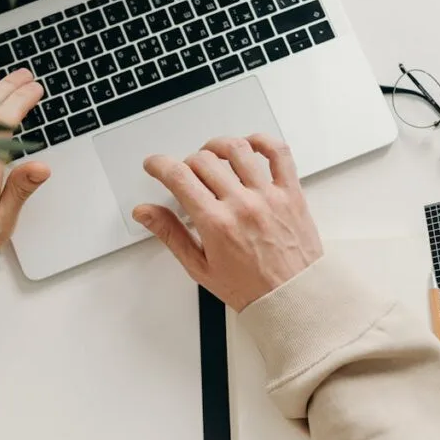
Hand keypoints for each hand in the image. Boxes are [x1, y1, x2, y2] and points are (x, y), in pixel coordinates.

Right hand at [133, 135, 323, 311]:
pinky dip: (263, 141)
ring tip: (212, 156)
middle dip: (186, 163)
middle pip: (203, 160)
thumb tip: (145, 213)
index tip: (155, 165)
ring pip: (237, 149)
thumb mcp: (200, 267)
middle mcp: (242, 205)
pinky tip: (250, 145)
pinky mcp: (291, 193)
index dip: (159, 165)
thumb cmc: (251, 288)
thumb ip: (170, 234)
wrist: (293, 298)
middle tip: (186, 175)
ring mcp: (269, 196)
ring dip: (217, 146)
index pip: (179, 177)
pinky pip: (279, 153)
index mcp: (216, 224)